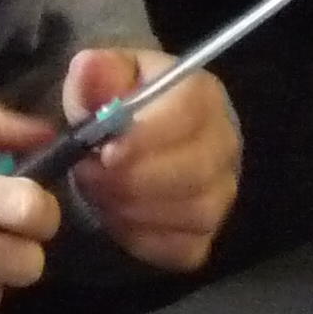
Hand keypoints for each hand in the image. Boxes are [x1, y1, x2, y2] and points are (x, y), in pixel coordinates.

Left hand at [62, 45, 237, 271]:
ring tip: (100, 192)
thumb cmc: (114, 105)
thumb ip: (94, 73)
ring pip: (193, 213)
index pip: (191, 111)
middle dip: (133, 179)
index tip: (105, 151)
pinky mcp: (204, 233)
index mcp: (201, 95)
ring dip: (134, 208)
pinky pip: (182, 248)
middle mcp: (224, 144)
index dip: (148, 135)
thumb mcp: (99, 79)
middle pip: (196, 170)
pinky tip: (118, 218)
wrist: (123, 143)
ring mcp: (220, 192)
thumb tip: (90, 65)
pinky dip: (143, 239)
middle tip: (88, 174)